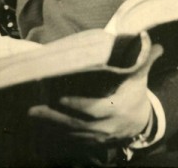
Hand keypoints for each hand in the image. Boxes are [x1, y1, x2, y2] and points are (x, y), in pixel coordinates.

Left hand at [28, 32, 162, 144]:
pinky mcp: (93, 143)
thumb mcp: (140, 75)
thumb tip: (145, 33)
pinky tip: (41, 128)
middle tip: (34, 109)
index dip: (77, 105)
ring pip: (72, 135)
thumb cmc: (136, 92)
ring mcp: (99, 137)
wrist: (142, 121)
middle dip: (55, 118)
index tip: (59, 97)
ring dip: (52, 126)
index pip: (94, 109)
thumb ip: (143, 56)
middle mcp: (107, 126)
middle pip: (78, 125)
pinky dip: (57, 136)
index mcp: (117, 108)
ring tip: (33, 115)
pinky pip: (72, 142)